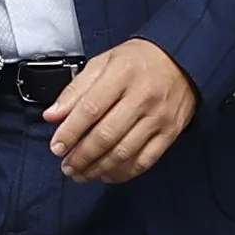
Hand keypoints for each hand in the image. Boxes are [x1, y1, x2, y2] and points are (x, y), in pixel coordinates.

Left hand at [43, 39, 198, 183]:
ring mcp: (159, 117)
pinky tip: (106, 174)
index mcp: (122, 74)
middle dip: (82, 156)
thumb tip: (52, 115)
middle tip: (66, 166)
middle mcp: (143, 97)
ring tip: (81, 174)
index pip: (91, 108)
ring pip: (124, 152)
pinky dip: (123, 173)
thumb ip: (76, 89)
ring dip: (98, 168)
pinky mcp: (170, 132)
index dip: (70, 131)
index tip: (56, 147)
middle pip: (106, 135)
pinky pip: (145, 160)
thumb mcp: (103, 62)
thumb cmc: (138, 61)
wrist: (182, 60)